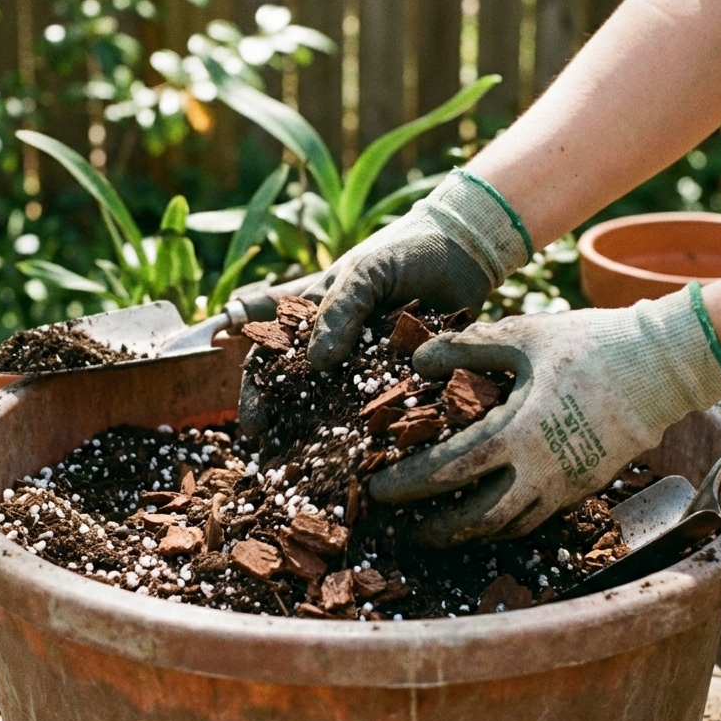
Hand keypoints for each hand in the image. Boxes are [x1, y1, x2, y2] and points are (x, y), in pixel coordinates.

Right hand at [240, 169, 529, 433]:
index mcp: (313, 319)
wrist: (466, 249)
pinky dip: (382, 433)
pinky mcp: (408, 380)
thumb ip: (341, 310)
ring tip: (327, 471)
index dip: (257, 391)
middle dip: (288, 429)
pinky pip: (391, 410)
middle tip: (284, 462)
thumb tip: (318, 363)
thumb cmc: (404, 252)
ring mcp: (371, 367)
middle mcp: (337, 348)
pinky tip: (379, 458)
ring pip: (343, 410)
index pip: (270, 357)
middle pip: (301, 394)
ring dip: (332, 439)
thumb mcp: (366, 271)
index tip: (254, 425)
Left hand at [369, 285, 720, 546]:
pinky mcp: (587, 486)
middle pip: (478, 521)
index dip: (408, 484)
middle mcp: (543, 473)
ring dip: (471, 532)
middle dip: (436, 530)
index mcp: (519, 435)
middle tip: (405, 527)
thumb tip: (417, 359)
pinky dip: (506, 521)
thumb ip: (466, 347)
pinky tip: (490, 507)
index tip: (377, 489)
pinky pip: (537, 516)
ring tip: (441, 525)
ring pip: (510, 528)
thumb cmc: (592, 344)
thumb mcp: (523, 335)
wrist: (665, 365)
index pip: (448, 471)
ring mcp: (568, 486)